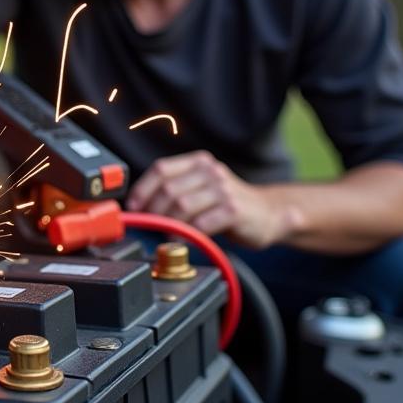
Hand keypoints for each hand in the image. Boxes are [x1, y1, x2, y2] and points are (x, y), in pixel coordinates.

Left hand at [126, 150, 293, 248]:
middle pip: (168, 189)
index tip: (133, 209)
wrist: (268, 215)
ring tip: (164, 234)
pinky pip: (202, 223)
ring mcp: (223, 190)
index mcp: (198, 162)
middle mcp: (211, 171)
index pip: (161, 169)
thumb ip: (174, 192)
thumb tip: (137, 209)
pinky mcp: (234, 210)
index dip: (142, 189)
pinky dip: (188, 233)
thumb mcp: (200, 190)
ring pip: (182, 205)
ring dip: (168, 223)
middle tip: (149, 227)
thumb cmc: (226, 205)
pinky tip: (184, 240)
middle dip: (153, 211)